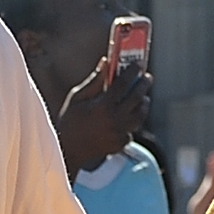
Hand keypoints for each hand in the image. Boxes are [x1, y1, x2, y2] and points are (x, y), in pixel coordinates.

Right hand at [55, 51, 153, 172]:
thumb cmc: (69, 120)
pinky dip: (132, 121)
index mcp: (102, 106)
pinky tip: (129, 116)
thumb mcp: (77, 97)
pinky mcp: (120, 143)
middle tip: (147, 77)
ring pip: (140, 116)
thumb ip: (95, 80)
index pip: (123, 84)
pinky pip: (132, 129)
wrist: (67, 151)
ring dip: (143, 104)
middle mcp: (114, 120)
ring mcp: (119, 133)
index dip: (132, 71)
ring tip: (143, 97)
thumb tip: (106, 62)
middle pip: (136, 98)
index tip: (138, 64)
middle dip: (143, 85)